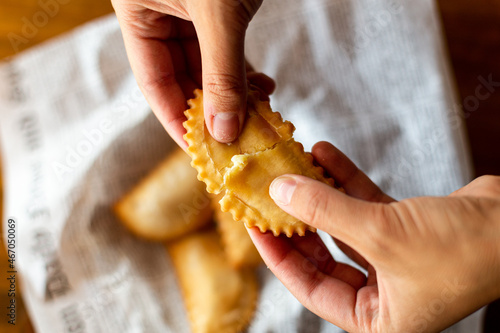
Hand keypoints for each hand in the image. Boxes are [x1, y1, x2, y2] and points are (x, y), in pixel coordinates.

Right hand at [112, 0, 274, 147]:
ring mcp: (187, 12)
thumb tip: (224, 130)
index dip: (178, 121)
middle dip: (213, 109)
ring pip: (207, 68)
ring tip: (260, 111)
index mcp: (137, 11)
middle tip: (240, 136)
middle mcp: (158, 15)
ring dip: (234, 92)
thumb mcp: (219, 16)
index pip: (154, 83)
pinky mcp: (215, 10)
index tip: (202, 151)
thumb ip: (222, 73)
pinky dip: (242, 72)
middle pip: (182, 80)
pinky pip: (225, 51)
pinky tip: (262, 87)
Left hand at [248, 141, 499, 332]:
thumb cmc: (465, 251)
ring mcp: (392, 258)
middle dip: (295, 222)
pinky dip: (345, 179)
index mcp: (376, 318)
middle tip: (268, 196)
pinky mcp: (404, 229)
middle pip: (321, 255)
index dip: (277, 255)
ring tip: (292, 166)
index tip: (255, 224)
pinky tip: (324, 154)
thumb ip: (326, 211)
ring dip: (319, 193)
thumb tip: (280, 192)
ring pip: (341, 225)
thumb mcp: (381, 233)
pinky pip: (363, 203)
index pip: (309, 287)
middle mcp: (382, 292)